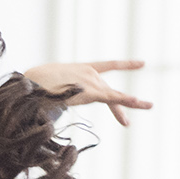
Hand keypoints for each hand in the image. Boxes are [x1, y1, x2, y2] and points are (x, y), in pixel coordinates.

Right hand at [23, 60, 152, 125]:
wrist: (30, 83)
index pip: (108, 65)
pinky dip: (124, 100)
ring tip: (149, 105)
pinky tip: (136, 101)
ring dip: (132, 103)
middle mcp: (89, 73)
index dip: (126, 64)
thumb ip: (60, 92)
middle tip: (135, 115)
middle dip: (121, 104)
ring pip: (114, 96)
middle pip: (109, 92)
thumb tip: (54, 105)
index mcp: (81, 69)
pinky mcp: (89, 92)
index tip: (142, 63)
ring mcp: (90, 81)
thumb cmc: (34, 85)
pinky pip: (110, 98)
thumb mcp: (51, 86)